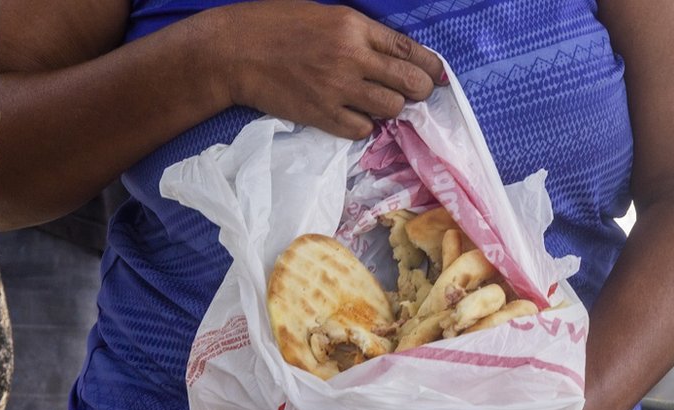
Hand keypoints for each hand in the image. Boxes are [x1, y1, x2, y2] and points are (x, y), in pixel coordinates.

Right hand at [211, 1, 446, 138]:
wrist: (234, 51)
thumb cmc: (276, 26)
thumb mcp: (325, 16)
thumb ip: (361, 34)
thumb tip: (395, 56)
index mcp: (353, 26)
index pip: (410, 50)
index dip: (432, 66)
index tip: (439, 75)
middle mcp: (352, 57)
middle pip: (411, 83)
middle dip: (421, 91)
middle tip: (416, 94)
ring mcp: (337, 89)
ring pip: (392, 108)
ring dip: (392, 108)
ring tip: (379, 103)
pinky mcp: (322, 115)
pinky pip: (363, 129)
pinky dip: (364, 126)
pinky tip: (355, 116)